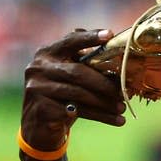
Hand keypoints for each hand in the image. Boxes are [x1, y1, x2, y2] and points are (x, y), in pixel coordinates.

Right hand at [22, 29, 125, 150]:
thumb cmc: (63, 96)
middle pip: (78, 72)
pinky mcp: (41, 109)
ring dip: (105, 103)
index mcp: (48, 53)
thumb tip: (122, 62)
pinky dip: (100, 116)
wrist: (40, 125)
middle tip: (123, 92)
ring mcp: (37, 88)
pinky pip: (76, 112)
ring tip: (123, 108)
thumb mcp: (70, 76)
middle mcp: (39, 67)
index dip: (90, 38)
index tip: (110, 34)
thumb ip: (86, 64)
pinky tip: (116, 120)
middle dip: (104, 83)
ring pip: (78, 94)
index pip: (70, 41)